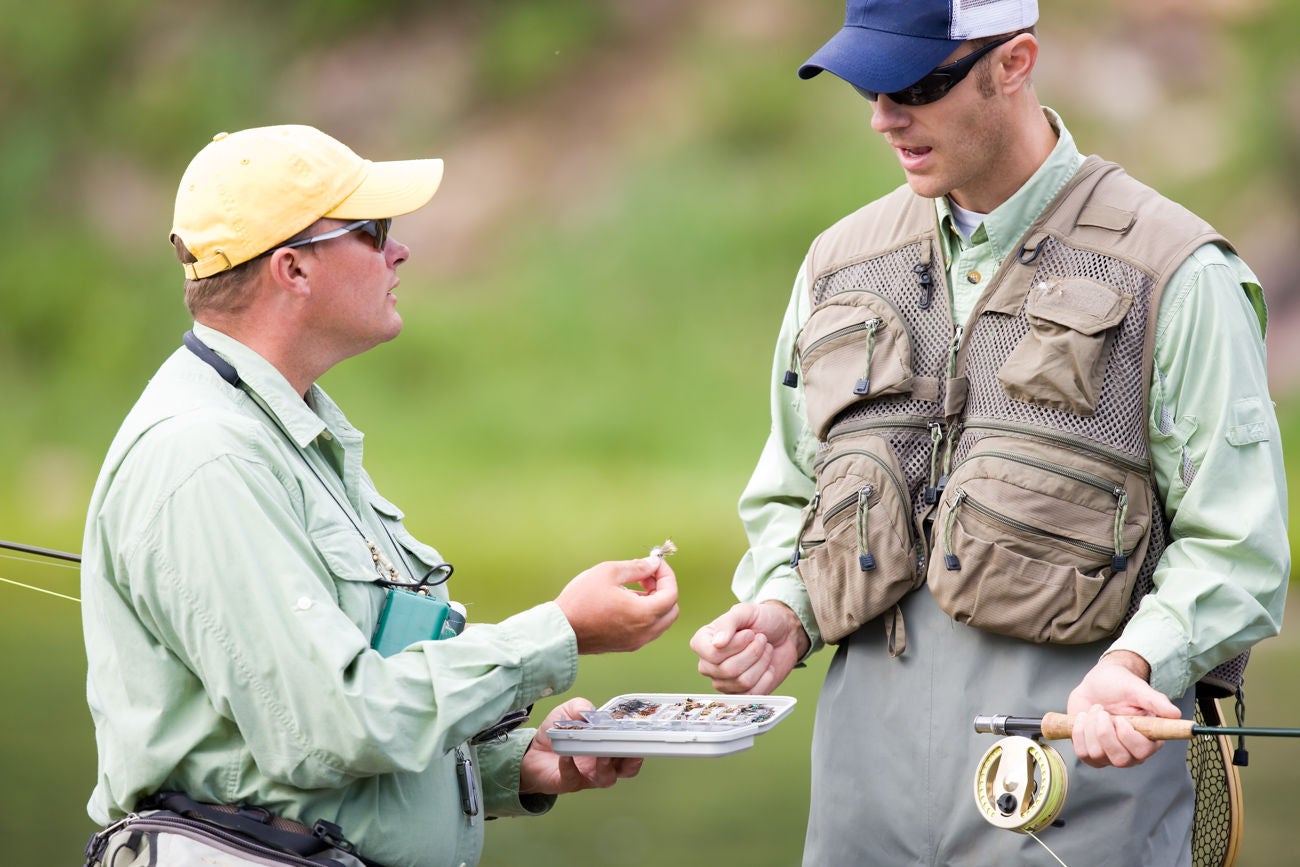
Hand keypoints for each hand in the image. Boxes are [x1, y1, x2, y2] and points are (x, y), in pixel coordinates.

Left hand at [519, 698, 642, 794]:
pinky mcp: (568, 783)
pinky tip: (566, 755)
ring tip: (600, 754)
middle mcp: (602, 765)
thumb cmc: (557, 734)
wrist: (532, 753)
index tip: (640, 736)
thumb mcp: (568, 712)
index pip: (630, 750)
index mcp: (608, 747)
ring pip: (606, 778)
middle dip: (630, 761)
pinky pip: (573, 777)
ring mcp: (587, 776)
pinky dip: (570, 766)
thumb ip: (580, 706)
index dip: (638, 745)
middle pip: (626, 770)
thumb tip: (590, 711)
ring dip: (606, 766)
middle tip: (626, 748)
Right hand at [555, 557, 678, 653]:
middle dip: (663, 589)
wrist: (560, 630)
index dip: (666, 575)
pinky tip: (625, 602)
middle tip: (645, 577)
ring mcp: (636, 642)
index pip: (672, 594)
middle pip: (671, 610)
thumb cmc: (581, 600)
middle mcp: (644, 632)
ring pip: (660, 621)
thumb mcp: (608, 573)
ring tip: (632, 588)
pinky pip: (647, 629)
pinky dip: (645, 614)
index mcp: (644, 614)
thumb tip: (654, 564)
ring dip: (654, 602)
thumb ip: (636, 567)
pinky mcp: (626, 646)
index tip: (654, 564)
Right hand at [689, 601, 807, 694]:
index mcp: (703, 643)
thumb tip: (717, 643)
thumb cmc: (761, 620)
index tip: (749, 633)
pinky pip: (753, 694)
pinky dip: (767, 677)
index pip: (713, 654)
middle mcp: (708, 665)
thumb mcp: (745, 612)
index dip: (736, 645)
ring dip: (761, 662)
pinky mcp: (741, 694)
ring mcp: (723, 682)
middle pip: (729, 670)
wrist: (784, 634)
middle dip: (753, 652)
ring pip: (743, 682)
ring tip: (764, 650)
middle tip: (760, 639)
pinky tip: (767, 666)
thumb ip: (727, 623)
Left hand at [1066, 650, 1181, 767]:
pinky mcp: (1091, 752)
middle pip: (1120, 759)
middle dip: (1105, 733)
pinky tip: (1083, 718)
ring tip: (1095, 710)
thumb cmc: (1119, 685)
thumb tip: (1175, 714)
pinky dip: (1078, 732)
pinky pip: (1082, 753)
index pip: (1143, 752)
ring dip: (1090, 728)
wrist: (1096, 683)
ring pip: (1097, 755)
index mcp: (1149, 738)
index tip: (1120, 719)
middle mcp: (1131, 751)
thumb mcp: (1137, 688)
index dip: (1128, 738)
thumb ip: (1155, 701)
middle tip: (1102, 711)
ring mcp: (1110, 754)